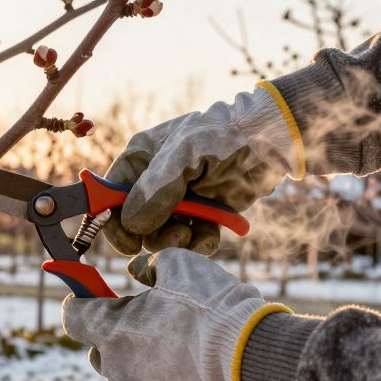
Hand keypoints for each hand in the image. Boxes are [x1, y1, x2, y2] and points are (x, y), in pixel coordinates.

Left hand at [61, 249, 273, 380]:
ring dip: (141, 359)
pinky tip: (194, 367)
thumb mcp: (179, 265)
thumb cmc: (212, 307)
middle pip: (98, 352)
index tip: (91, 294)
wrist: (251, 360)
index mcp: (112, 331)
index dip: (80, 300)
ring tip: (177, 342)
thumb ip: (149, 266)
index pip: (73, 316)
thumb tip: (136, 271)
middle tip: (142, 318)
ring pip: (128, 375)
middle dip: (112, 335)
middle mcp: (119, 368)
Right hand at [102, 87, 299, 254]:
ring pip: (162, 236)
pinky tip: (210, 237)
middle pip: (135, 223)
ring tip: (194, 235)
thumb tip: (132, 225)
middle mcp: (155, 182)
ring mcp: (180, 200)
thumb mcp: (184, 153)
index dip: (111, 221)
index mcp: (141, 160)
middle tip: (176, 236)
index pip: (110, 195)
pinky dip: (198, 245)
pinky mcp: (204, 215)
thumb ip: (155, 188)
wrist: (271, 141)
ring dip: (176, 242)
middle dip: (151, 235)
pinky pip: (191, 240)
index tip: (127, 242)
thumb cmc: (223, 135)